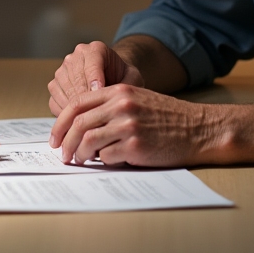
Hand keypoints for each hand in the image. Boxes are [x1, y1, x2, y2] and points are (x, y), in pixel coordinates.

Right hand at [48, 40, 143, 116]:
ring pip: (63, 90)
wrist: (113, 78)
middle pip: (75, 79)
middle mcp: (76, 57)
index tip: (99, 95)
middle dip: (85, 99)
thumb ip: (128, 85)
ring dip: (74, 109)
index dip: (95, 82)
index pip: (91, 65)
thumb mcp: (133, 78)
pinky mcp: (55, 86)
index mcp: (95, 50)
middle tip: (94, 116)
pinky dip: (64, 114)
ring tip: (87, 122)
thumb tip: (116, 100)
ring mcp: (62, 71)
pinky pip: (54, 101)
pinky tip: (77, 122)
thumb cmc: (123, 78)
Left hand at [50, 83, 221, 166]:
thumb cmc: (167, 117)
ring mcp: (128, 126)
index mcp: (119, 91)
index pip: (78, 103)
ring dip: (80, 154)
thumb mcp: (138, 99)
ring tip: (80, 160)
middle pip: (79, 123)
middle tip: (62, 154)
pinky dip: (103, 161)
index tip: (55, 137)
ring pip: (88, 141)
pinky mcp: (135, 146)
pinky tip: (109, 160)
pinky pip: (107, 157)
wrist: (197, 129)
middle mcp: (122, 106)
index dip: (61, 122)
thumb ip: (110, 106)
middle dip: (65, 142)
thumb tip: (79, 125)